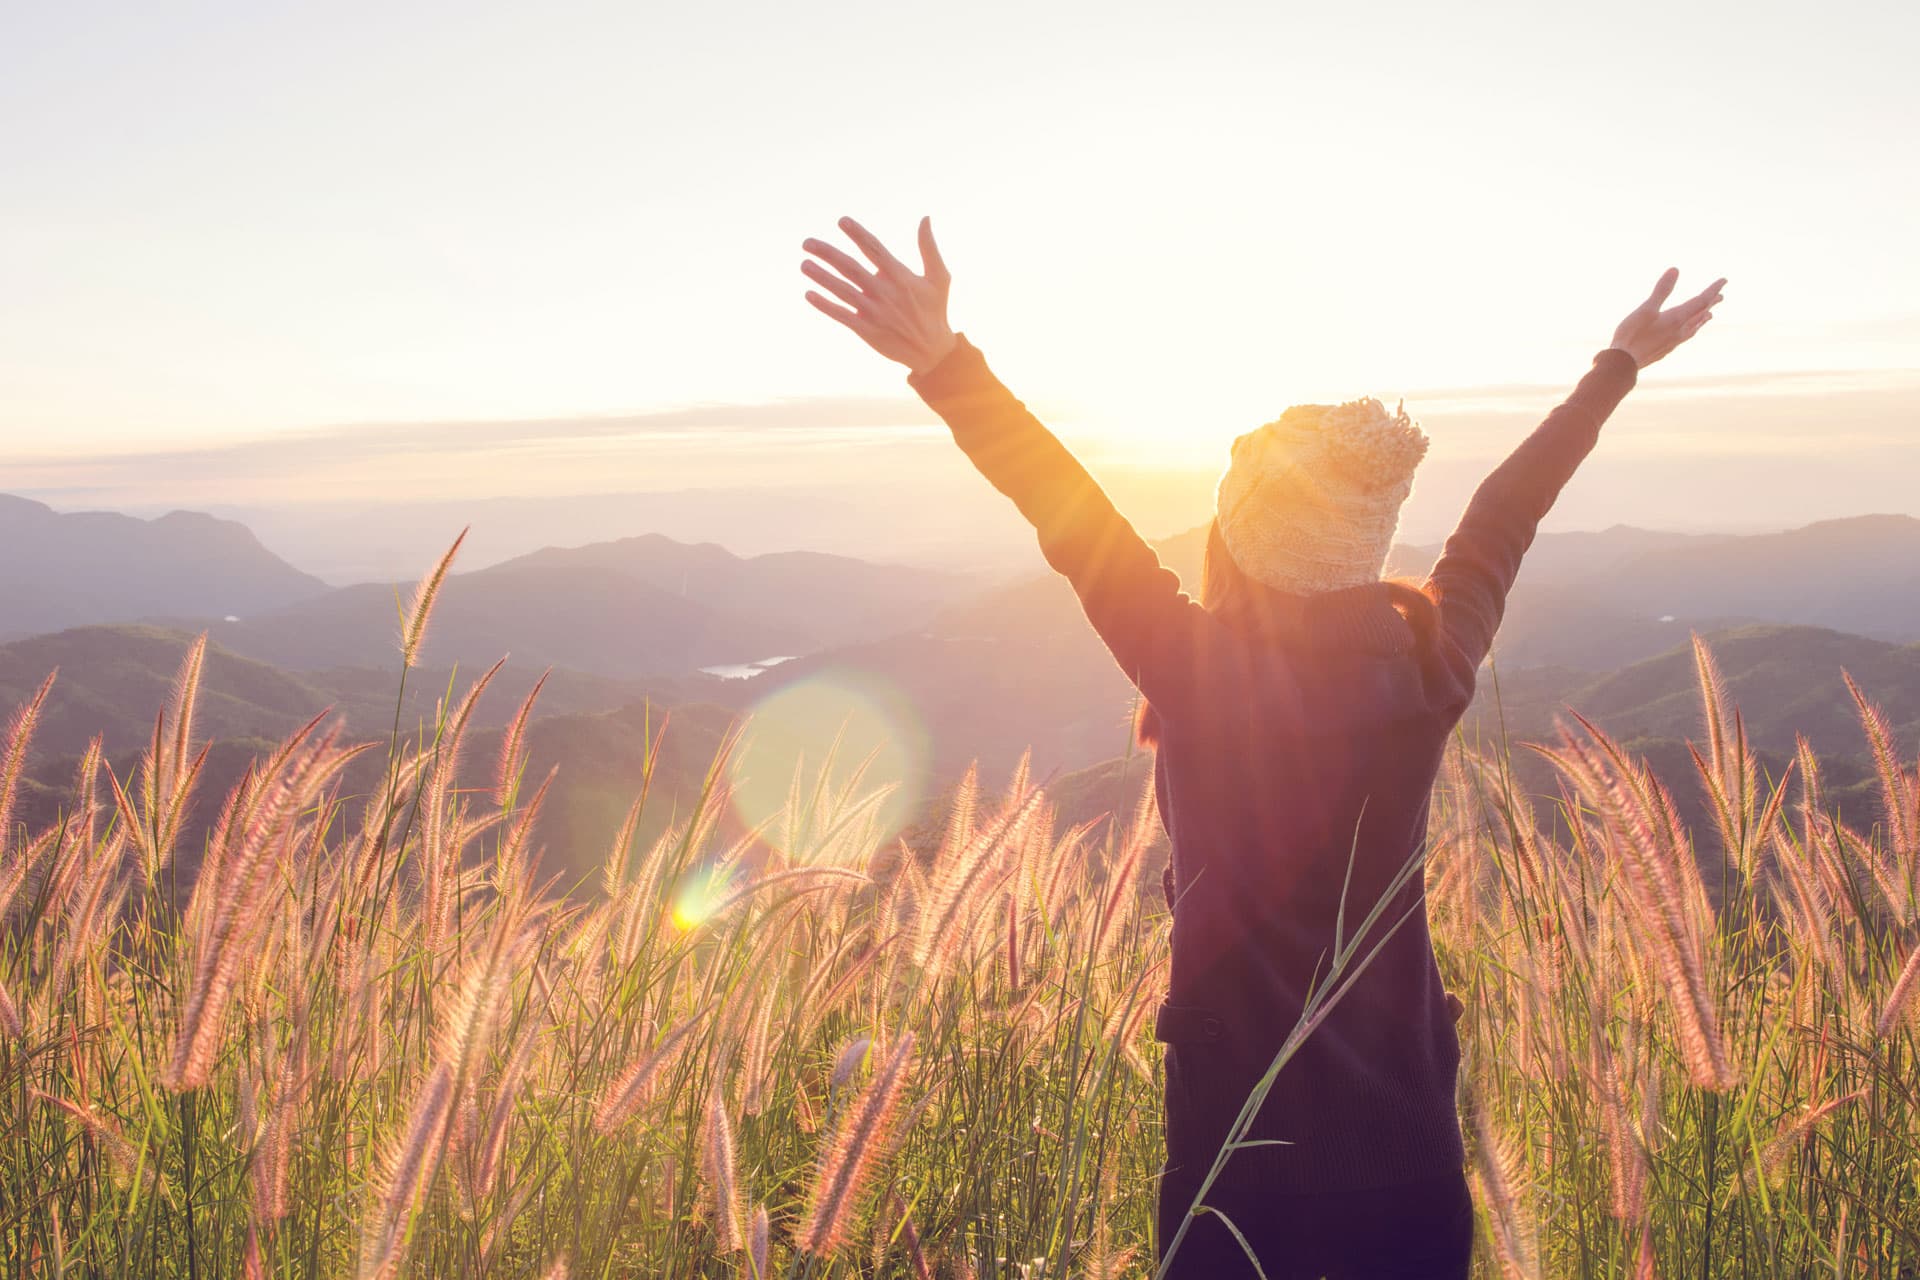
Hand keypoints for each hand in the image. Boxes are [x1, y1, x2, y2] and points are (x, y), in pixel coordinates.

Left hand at [802, 217, 957, 376]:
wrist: (932, 351)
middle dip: (827, 254)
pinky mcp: (867, 330)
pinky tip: (809, 294)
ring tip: (804, 264)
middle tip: (807, 243)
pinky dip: (825, 305)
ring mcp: (874, 312)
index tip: (842, 221)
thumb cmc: (935, 310)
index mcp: (900, 276)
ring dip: (821, 277)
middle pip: (851, 268)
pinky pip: (842, 315)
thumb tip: (925, 218)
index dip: (858, 234)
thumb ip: (929, 247)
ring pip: (842, 290)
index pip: (874, 249)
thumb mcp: (939, 277)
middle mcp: (885, 292)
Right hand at [1609, 268, 1725, 367]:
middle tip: (1721, 296)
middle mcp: (1679, 331)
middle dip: (1711, 303)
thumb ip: (1661, 290)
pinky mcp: (1665, 350)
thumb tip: (1675, 270)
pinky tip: (1685, 333)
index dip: (1713, 290)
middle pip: (1700, 314)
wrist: (1623, 364)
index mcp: (1677, 319)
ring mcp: (1673, 342)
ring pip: (1694, 328)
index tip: (1724, 281)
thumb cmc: (1632, 335)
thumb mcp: (1646, 309)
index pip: (1701, 301)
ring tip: (1709, 315)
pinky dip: (1691, 330)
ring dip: (1702, 319)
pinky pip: (1685, 337)